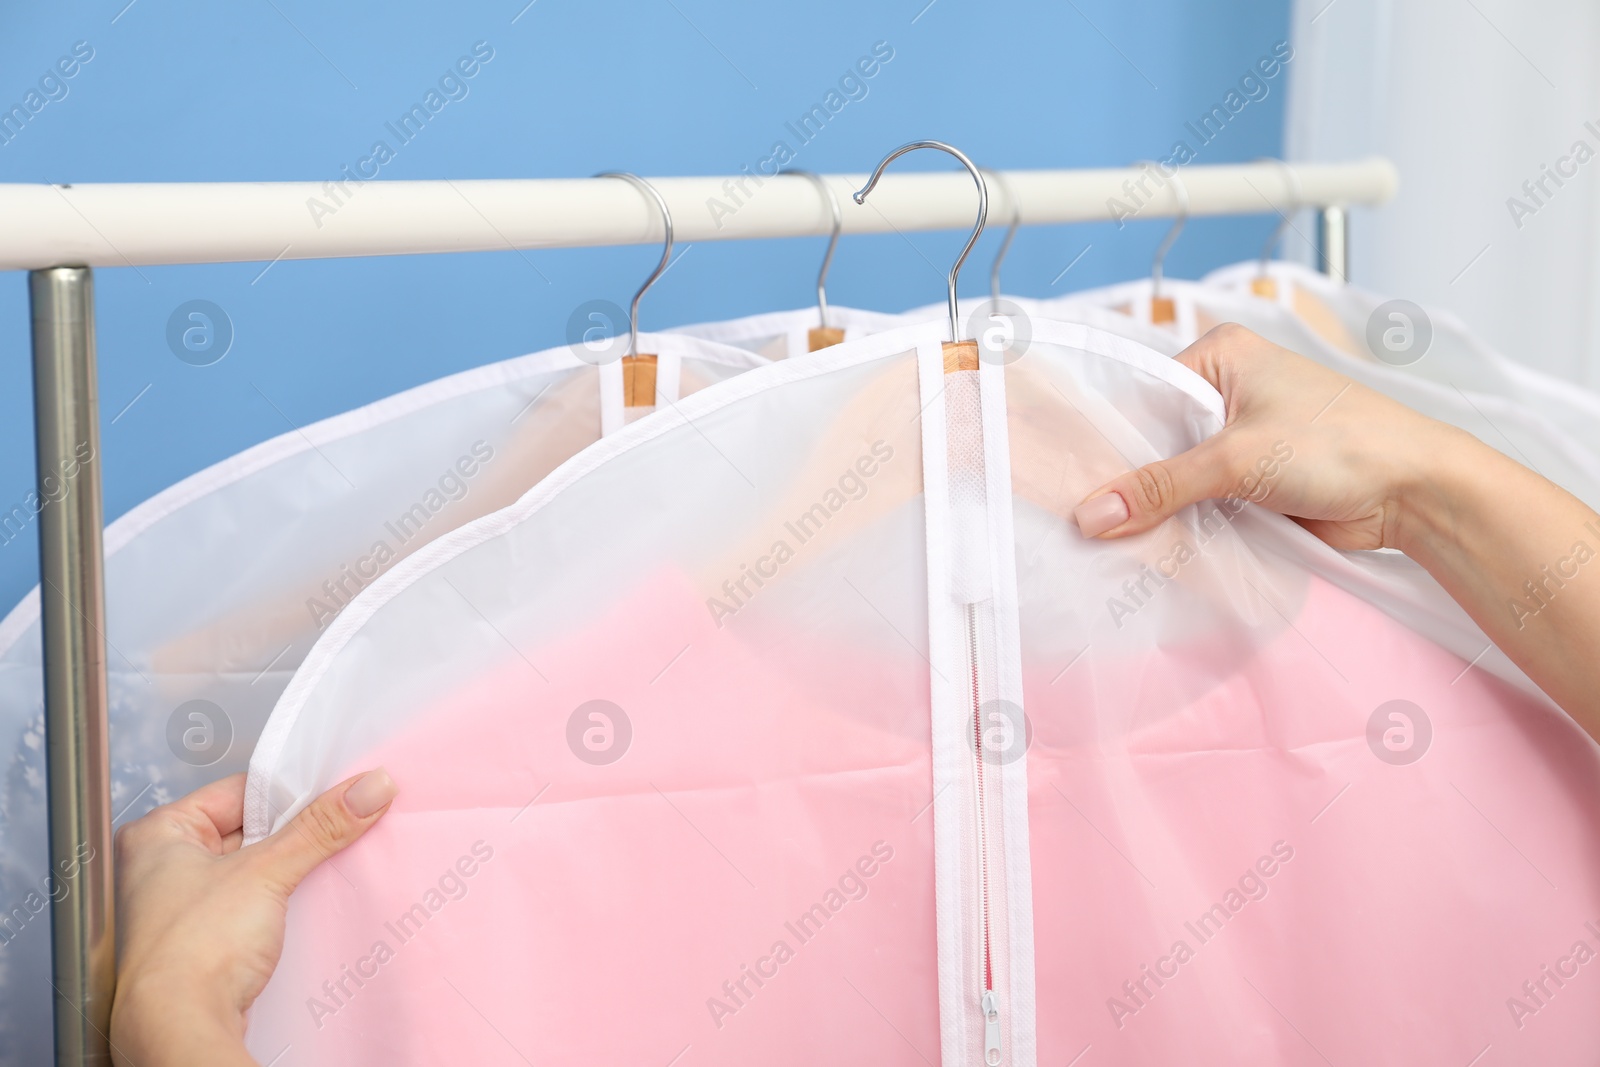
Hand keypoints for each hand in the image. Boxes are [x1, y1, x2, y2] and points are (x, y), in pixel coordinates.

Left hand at [110, 768, 396, 1066]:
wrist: (181, 1028)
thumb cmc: (190, 951)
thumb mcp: (266, 871)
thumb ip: (321, 826)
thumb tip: (366, 789)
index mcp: (159, 835)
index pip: (238, 792)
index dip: (288, 791)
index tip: (332, 790)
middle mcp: (164, 869)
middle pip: (250, 830)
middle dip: (295, 832)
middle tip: (338, 823)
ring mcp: (184, 908)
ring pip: (255, 869)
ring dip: (291, 868)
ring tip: (325, 860)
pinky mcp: (207, 941)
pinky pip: (255, 904)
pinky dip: (283, 899)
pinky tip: (308, 899)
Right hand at [1071, 322, 1599, 737]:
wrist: (1416, 492)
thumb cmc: (1343, 444)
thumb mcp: (1237, 459)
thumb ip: (1162, 488)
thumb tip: (1092, 514)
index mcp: (1221, 355)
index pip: (1141, 395)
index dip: (1109, 440)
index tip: (1071, 480)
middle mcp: (1227, 389)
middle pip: (1155, 438)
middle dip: (1132, 479)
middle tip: (1088, 518)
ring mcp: (1241, 437)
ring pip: (1177, 475)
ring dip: (1161, 506)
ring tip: (1114, 537)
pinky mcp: (1254, 480)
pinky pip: (1202, 502)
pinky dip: (1186, 523)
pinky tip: (1155, 545)